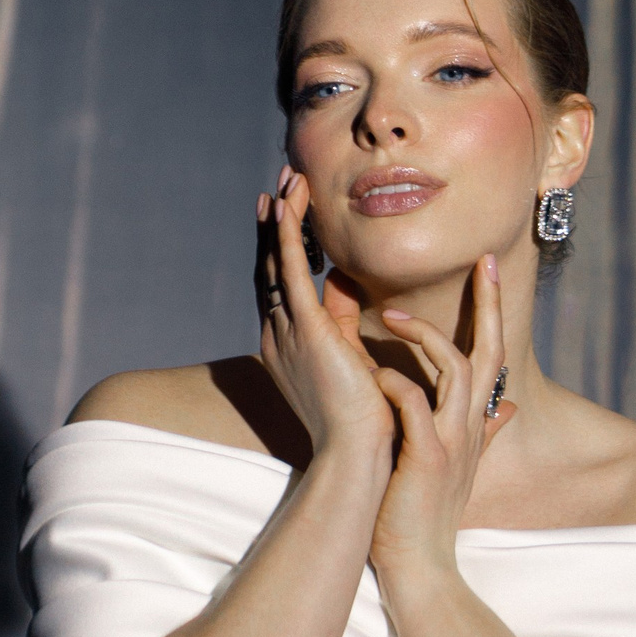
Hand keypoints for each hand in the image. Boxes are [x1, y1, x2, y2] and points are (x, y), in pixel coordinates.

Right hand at [256, 172, 394, 476]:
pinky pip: (289, 272)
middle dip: (274, 224)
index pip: (281, 284)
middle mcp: (278, 336)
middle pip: (270, 267)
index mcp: (288, 347)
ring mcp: (286, 332)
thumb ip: (344, 319)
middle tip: (280, 184)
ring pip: (276, 261)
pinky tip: (286, 205)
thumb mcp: (352, 358)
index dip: (280, 246)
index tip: (284, 211)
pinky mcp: (304, 330)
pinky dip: (285, 236)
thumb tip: (344, 280)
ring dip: (282, 218)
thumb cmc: (365, 420)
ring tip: (289, 180)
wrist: (360, 456)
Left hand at [367, 257, 514, 596]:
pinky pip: (416, 405)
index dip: (492, 313)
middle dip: (488, 306)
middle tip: (482, 262)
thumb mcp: (459, 466)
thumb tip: (512, 404)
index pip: (492, 356)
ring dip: (426, 337)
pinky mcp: (426, 458)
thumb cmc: (427, 516)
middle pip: (490, 352)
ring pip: (457, 370)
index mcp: (472, 423)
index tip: (487, 270)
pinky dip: (396, 382)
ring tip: (390, 316)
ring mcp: (452, 441)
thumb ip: (485, 430)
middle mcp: (469, 427)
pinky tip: (373, 373)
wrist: (419, 569)